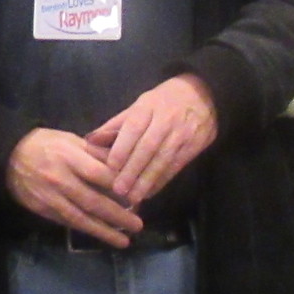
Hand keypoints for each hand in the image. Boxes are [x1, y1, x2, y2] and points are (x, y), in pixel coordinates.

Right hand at [6, 127, 141, 246]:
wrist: (8, 157)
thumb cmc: (45, 144)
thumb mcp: (70, 140)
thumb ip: (96, 153)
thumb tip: (124, 165)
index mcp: (69, 156)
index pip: (98, 174)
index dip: (119, 186)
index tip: (138, 196)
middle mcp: (60, 179)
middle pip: (93, 201)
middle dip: (117, 215)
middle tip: (137, 225)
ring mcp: (50, 197)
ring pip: (81, 218)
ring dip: (104, 231)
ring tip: (124, 241)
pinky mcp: (43, 210)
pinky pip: (68, 222)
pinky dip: (87, 230)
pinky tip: (101, 235)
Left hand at [88, 74, 217, 206]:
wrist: (204, 96)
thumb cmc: (163, 101)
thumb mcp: (139, 105)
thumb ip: (116, 124)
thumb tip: (90, 140)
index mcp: (148, 106)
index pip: (134, 128)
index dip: (123, 148)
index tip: (111, 167)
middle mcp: (166, 120)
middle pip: (148, 147)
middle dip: (133, 170)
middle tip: (119, 190)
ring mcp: (182, 134)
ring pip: (163, 160)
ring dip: (147, 180)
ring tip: (133, 197)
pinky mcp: (194, 146)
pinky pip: (175, 166)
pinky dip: (161, 181)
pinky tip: (149, 192)